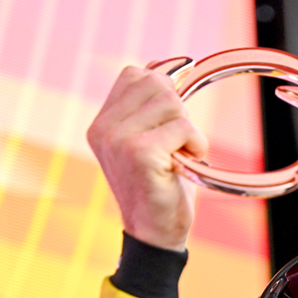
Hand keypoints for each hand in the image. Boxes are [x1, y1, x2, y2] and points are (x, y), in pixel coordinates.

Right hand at [86, 66, 208, 251]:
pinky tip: (184, 164)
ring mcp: (118, 140)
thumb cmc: (161, 185)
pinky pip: (183, 127)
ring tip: (178, 155)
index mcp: (102, 123)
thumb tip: (171, 64)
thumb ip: (152, 105)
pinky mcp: (139, 153)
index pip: (135, 75)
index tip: (169, 123)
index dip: (163, 90)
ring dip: (188, 130)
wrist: (155, 232)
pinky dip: (195, 144)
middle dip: (178, 112)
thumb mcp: (152, 138)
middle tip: (174, 145)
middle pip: (157, 84)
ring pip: (172, 103)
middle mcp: (103, 128)